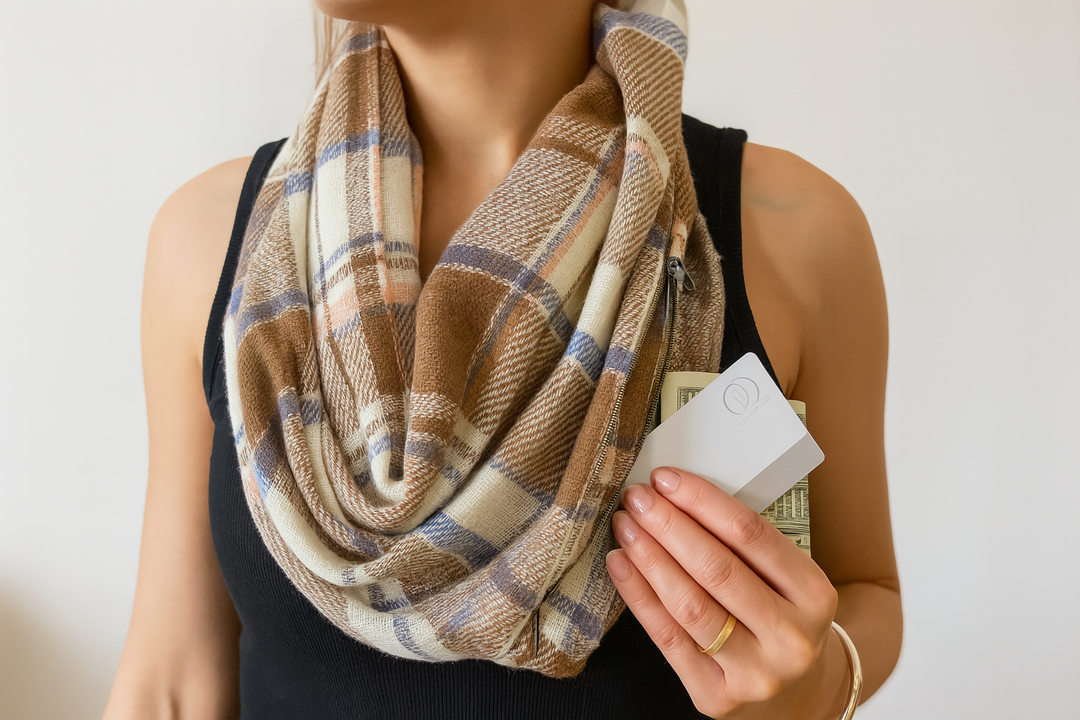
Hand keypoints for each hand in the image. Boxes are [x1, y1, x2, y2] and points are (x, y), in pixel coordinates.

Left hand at [606, 467, 846, 718]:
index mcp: (814, 595)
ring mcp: (755, 673)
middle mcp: (791, 637)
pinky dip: (639, 596)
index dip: (702, 501)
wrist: (796, 689)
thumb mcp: (784, 577)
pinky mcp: (716, 696)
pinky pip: (668, 638)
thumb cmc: (780, 615)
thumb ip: (742, 543)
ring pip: (689, 605)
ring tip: (625, 527)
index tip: (666, 479)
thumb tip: (673, 495)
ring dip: (649, 558)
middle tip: (637, 499)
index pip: (751, 534)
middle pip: (716, 569)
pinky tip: (621, 565)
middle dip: (668, 526)